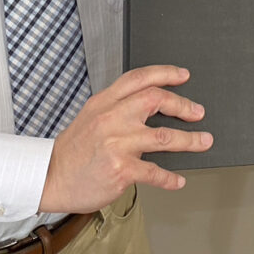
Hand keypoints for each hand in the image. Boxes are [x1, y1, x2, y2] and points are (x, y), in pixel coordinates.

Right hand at [38, 65, 211, 213]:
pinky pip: (154, 172)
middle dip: (183, 105)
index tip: (183, 76)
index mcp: (104, 102)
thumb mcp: (90, 116)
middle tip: (198, 112)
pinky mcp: (120, 169)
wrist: (49, 177)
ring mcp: (116, 144)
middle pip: (155, 100)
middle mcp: (112, 118)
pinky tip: (178, 180)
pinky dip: (170, 178)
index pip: (139, 78)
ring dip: (189, 140)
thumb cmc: (72, 151)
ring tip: (203, 141)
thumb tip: (149, 104)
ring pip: (163, 137)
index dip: (165, 73)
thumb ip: (116, 107)